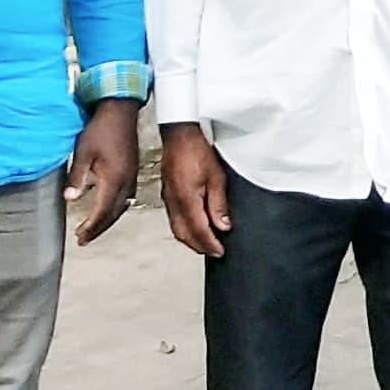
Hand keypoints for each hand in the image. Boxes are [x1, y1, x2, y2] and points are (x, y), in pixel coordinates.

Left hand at [66, 100, 142, 244]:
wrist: (120, 112)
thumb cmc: (100, 129)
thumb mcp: (82, 152)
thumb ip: (76, 177)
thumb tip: (69, 199)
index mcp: (114, 178)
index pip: (102, 211)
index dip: (92, 226)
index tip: (80, 237)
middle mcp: (126, 181)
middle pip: (114, 213)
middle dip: (98, 228)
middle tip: (84, 239)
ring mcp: (131, 176)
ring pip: (121, 207)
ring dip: (107, 220)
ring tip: (93, 229)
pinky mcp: (132, 170)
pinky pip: (126, 197)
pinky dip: (115, 209)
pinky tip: (108, 209)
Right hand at [159, 121, 232, 257]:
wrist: (179, 136)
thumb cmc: (197, 152)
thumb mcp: (216, 178)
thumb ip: (218, 205)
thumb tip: (222, 227)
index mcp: (186, 199)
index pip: (198, 230)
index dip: (210, 244)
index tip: (220, 252)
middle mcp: (174, 203)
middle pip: (184, 234)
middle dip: (199, 246)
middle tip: (214, 252)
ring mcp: (168, 199)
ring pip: (177, 229)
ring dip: (190, 240)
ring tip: (206, 244)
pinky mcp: (166, 195)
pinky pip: (173, 219)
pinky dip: (184, 229)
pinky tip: (193, 228)